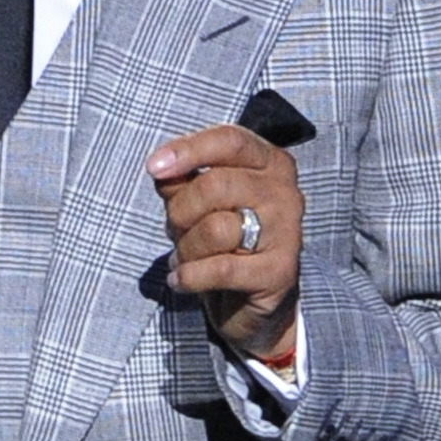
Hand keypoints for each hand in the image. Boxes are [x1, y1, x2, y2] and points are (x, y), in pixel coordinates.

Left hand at [148, 123, 302, 360]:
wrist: (249, 300)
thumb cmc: (221, 237)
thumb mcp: (200, 199)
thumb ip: (183, 179)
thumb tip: (161, 169)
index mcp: (270, 163)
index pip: (229, 140)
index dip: (188, 149)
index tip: (153, 167)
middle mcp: (285, 192)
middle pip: (214, 185)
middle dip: (180, 210)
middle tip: (175, 229)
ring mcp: (287, 233)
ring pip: (215, 229)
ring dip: (185, 248)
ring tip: (184, 257)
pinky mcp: (279, 273)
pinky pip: (220, 269)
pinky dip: (189, 276)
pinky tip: (180, 279)